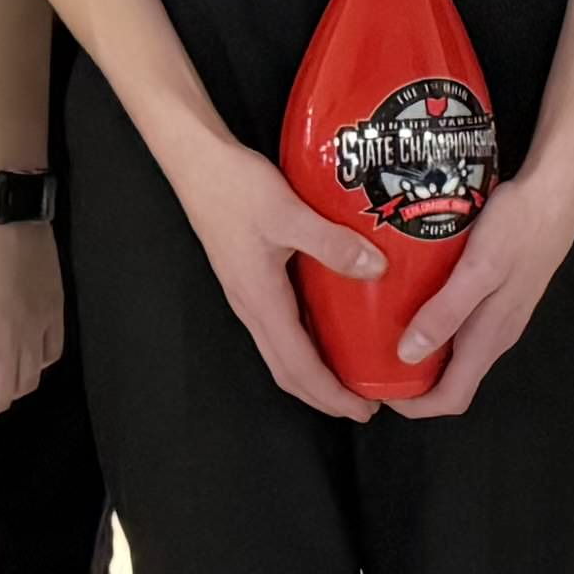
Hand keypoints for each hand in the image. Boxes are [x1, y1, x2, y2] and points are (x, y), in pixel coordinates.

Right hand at [158, 123, 388, 422]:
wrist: (196, 162)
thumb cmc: (237, 187)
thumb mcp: (288, 212)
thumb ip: (331, 243)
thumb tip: (377, 269)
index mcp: (261, 300)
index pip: (298, 365)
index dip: (331, 394)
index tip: (363, 411)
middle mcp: (251, 306)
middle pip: (287, 370)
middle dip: (323, 395)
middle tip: (364, 406)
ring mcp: (247, 294)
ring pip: (281, 351)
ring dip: (313, 372)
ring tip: (351, 376)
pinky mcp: (249, 278)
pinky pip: (280, 327)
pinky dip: (305, 343)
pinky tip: (331, 331)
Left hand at [387, 128, 573, 416]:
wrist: (556, 193)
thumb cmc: (517, 228)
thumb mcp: (478, 268)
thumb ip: (446, 312)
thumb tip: (407, 357)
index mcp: (488, 338)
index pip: (451, 398)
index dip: (414, 405)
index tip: (376, 388)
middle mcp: (495, 335)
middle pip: (451, 379)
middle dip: (410, 380)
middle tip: (368, 357)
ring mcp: (500, 315)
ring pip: (455, 352)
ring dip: (420, 350)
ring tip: (381, 328)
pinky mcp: (499, 293)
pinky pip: (461, 324)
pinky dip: (433, 323)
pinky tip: (412, 297)